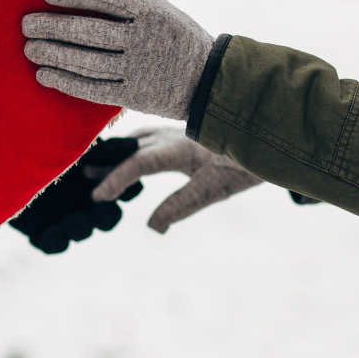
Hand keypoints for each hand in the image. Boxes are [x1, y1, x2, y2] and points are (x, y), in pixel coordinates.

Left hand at [9, 137, 143, 253]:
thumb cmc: (35, 137)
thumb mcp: (68, 138)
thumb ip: (100, 146)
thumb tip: (132, 146)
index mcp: (95, 175)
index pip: (123, 188)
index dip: (128, 189)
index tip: (128, 183)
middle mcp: (82, 199)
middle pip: (107, 215)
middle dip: (107, 213)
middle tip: (102, 205)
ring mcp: (61, 215)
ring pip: (82, 229)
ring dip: (83, 226)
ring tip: (76, 218)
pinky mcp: (38, 229)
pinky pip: (53, 243)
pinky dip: (57, 240)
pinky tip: (55, 231)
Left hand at [22, 0, 213, 119]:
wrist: (209, 82)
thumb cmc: (179, 39)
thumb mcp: (164, 11)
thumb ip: (132, 3)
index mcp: (151, 13)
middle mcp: (142, 40)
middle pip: (89, 31)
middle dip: (53, 26)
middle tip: (27, 24)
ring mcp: (137, 69)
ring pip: (86, 61)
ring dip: (53, 54)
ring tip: (30, 48)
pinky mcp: (132, 95)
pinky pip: (92, 88)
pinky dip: (65, 81)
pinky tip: (44, 74)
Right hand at [93, 127, 260, 233]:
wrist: (273, 133)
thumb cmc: (243, 165)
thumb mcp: (212, 190)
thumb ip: (180, 206)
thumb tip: (152, 227)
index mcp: (176, 148)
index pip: (136, 164)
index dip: (114, 180)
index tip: (97, 197)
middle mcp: (173, 135)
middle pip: (132, 148)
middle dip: (108, 163)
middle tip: (85, 176)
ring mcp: (180, 131)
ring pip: (141, 138)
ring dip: (121, 151)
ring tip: (103, 162)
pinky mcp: (188, 132)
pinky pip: (153, 135)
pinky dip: (137, 145)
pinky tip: (138, 152)